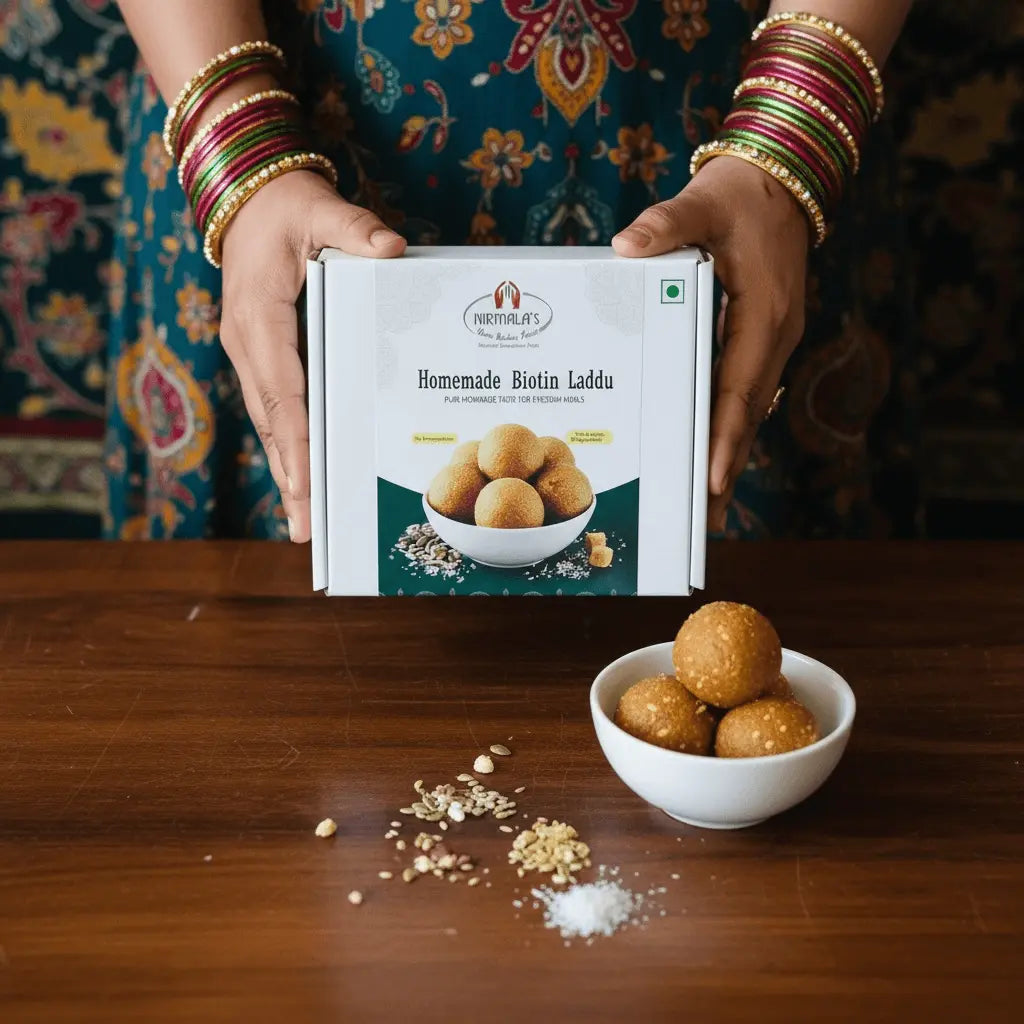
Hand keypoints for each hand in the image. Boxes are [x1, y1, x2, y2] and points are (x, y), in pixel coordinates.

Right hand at [219, 171, 404, 541]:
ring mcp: (250, 353)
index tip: (308, 483)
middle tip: (307, 529)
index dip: (296, 438)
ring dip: (287, 471)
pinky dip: (288, 445)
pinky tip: (304, 477)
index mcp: (259, 315)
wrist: (248, 195)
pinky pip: (276, 409)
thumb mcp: (321, 207)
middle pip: (272, 421)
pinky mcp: (261, 355)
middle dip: (290, 476)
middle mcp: (247, 343)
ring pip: (270, 422)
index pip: (281, 388)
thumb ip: (354, 229)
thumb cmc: (286, 204)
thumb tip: (390, 249)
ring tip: (304, 522)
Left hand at [612, 156, 808, 531]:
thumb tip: (628, 245)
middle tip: (701, 520)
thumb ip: (668, 224)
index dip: (725, 437)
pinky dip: (725, 427)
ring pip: (747, 411)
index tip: (711, 480)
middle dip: (724, 468)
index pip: (740, 388)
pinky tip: (703, 451)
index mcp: (765, 314)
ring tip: (703, 506)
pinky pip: (741, 394)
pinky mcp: (758, 340)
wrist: (780, 178)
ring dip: (726, 455)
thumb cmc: (741, 195)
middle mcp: (772, 337)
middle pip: (747, 415)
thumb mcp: (704, 202)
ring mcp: (768, 342)